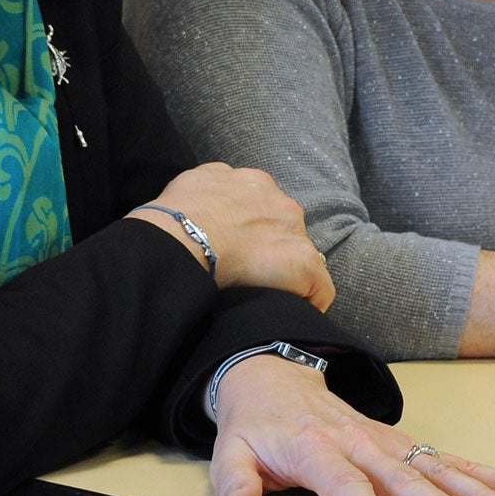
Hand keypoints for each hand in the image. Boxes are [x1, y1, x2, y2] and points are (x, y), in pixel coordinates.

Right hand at [134, 163, 333, 309]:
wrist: (182, 237)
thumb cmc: (175, 218)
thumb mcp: (191, 182)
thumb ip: (211, 182)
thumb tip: (210, 195)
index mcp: (253, 182)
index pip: (265, 205)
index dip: (253, 229)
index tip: (240, 247)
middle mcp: (279, 202)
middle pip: (285, 229)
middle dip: (270, 248)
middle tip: (248, 273)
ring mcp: (294, 232)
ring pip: (301, 256)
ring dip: (286, 273)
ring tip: (263, 294)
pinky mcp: (303, 263)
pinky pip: (319, 287)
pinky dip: (309, 300)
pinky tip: (291, 313)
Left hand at [208, 356, 494, 495]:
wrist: (274, 376)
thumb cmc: (257, 424)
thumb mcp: (230, 451)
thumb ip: (234, 483)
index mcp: (315, 446)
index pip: (343, 480)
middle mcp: (358, 441)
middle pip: (404, 477)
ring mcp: (387, 441)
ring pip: (438, 467)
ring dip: (480, 490)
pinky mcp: (405, 444)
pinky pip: (450, 459)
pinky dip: (489, 474)